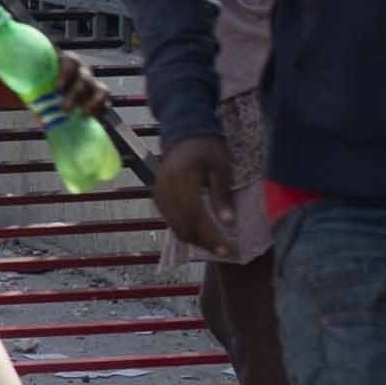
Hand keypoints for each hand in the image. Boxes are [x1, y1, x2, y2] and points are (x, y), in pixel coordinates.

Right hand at [150, 133, 234, 249]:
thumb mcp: (220, 168)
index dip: (211, 235)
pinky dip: (185, 231)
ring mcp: (158, 193)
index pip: (195, 215)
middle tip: (225, 252)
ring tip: (215, 246)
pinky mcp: (157, 197)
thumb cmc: (207, 148)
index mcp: (182, 178)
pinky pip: (170, 221)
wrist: (185, 133)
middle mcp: (165, 188)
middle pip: (183, 225)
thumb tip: (228, 223)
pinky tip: (201, 234)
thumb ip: (221, 196)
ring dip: (195, 240)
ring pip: (175, 227)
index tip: (228, 249)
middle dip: (205, 242)